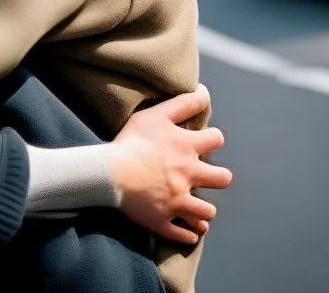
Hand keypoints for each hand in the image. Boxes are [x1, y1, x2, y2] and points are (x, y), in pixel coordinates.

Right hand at [109, 84, 231, 244]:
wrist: (107, 173)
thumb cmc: (130, 141)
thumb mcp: (155, 115)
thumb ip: (183, 103)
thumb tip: (205, 92)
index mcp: (187, 148)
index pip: (216, 139)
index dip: (212, 138)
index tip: (203, 140)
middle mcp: (188, 176)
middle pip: (222, 179)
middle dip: (218, 177)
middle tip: (204, 177)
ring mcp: (177, 202)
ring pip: (206, 212)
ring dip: (203, 210)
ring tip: (196, 208)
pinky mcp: (163, 221)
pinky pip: (184, 235)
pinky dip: (187, 234)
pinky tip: (187, 231)